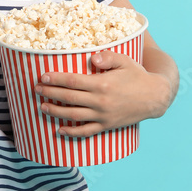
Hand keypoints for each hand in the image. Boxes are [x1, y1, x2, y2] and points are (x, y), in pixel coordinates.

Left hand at [35, 50, 171, 137]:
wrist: (155, 97)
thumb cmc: (138, 76)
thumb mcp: (125, 60)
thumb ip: (107, 57)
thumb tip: (92, 57)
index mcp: (102, 84)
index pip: (72, 81)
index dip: (55, 79)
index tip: (43, 76)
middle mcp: (100, 101)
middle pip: (69, 97)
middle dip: (50, 93)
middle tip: (36, 89)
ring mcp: (103, 116)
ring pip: (73, 115)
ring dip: (55, 112)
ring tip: (42, 106)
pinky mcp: (107, 125)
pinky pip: (86, 131)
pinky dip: (72, 133)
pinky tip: (60, 131)